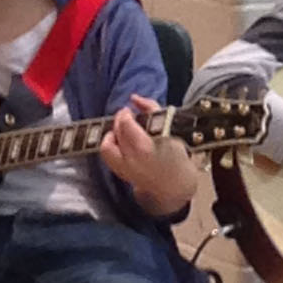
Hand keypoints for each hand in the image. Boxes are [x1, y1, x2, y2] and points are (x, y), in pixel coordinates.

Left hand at [100, 95, 196, 214]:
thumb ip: (151, 108)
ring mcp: (125, 170)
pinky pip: (108, 157)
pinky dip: (112, 147)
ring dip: (112, 135)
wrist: (176, 184)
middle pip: (116, 133)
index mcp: (146, 147)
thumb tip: (134, 98)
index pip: (125, 124)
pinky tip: (121, 144)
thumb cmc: (175, 155)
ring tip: (123, 132)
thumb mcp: (169, 128)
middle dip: (119, 122)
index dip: (125, 114)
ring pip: (107, 147)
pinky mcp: (121, 175)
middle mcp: (132, 160)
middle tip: (126, 118)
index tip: (129, 111)